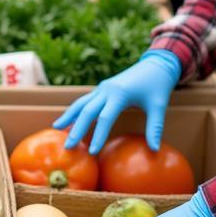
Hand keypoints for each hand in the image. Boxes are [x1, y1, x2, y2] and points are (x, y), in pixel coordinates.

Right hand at [53, 49, 181, 153]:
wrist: (156, 64)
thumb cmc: (158, 85)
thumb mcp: (159, 106)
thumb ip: (155, 128)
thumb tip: (155, 150)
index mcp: (120, 94)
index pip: (105, 118)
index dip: (98, 135)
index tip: (92, 152)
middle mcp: (107, 90)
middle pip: (87, 111)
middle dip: (76, 129)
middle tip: (67, 146)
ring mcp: (102, 88)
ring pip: (81, 103)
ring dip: (69, 116)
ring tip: (56, 128)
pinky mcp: (102, 88)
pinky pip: (85, 100)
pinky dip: (75, 110)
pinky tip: (68, 119)